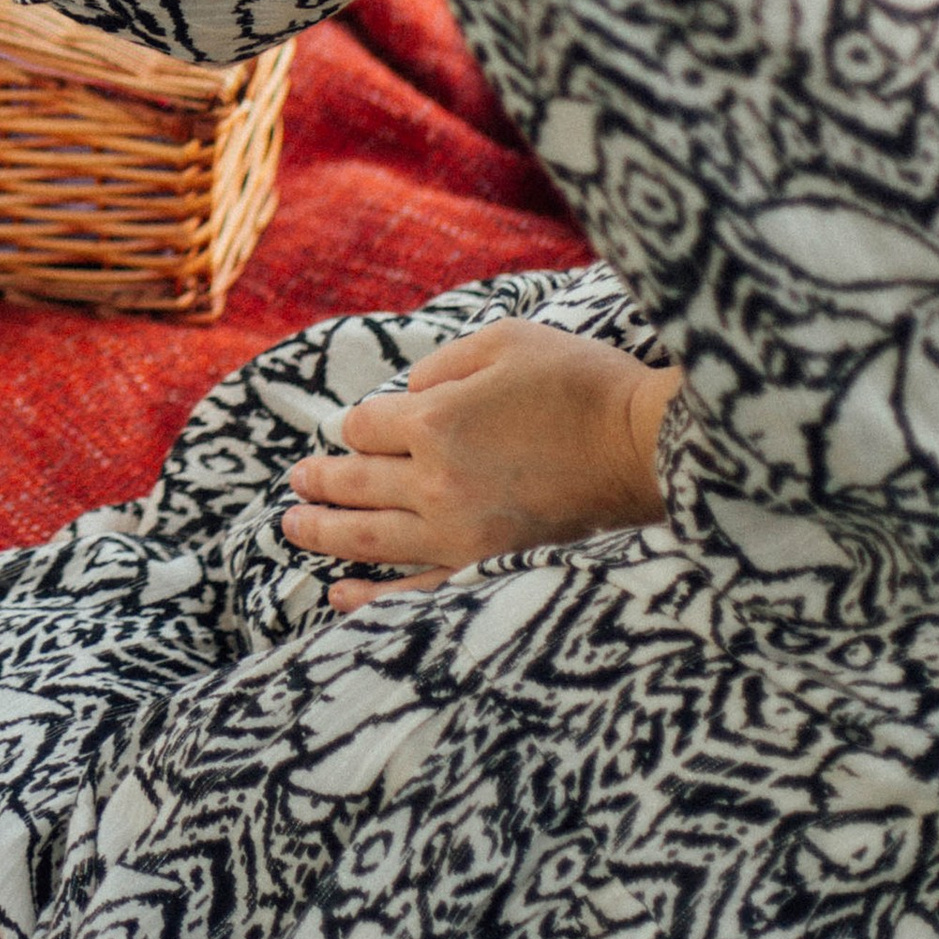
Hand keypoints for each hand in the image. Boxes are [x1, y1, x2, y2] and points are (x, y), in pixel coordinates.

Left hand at [280, 317, 677, 609]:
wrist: (646, 447)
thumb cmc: (580, 383)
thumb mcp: (504, 340)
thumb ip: (440, 366)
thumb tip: (404, 397)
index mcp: (434, 424)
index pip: (365, 428)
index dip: (358, 425)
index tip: (361, 427)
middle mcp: (435, 484)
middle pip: (356, 484)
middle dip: (319, 481)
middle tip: (295, 482)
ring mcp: (460, 535)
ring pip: (370, 539)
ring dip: (324, 533)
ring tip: (292, 527)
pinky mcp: (487, 569)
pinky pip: (414, 594)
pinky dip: (371, 599)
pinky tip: (338, 596)